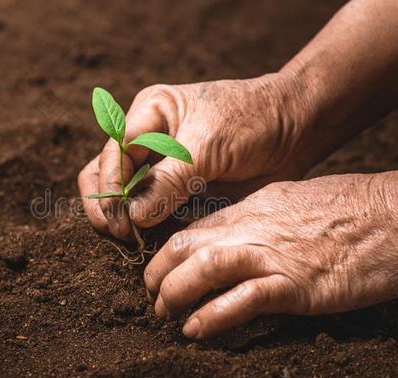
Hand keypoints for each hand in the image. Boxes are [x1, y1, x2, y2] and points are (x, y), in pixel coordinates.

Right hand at [78, 74, 313, 238]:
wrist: (294, 131)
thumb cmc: (252, 122)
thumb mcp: (208, 145)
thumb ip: (169, 179)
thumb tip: (133, 215)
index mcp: (149, 114)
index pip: (112, 152)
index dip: (112, 187)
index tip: (124, 217)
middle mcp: (147, 140)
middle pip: (103, 173)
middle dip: (106, 205)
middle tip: (123, 234)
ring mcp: (160, 168)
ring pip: (120, 195)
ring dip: (119, 219)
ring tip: (133, 241)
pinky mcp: (176, 192)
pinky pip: (149, 212)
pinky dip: (143, 228)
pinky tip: (150, 242)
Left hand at [144, 170, 397, 338]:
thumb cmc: (355, 209)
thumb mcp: (295, 201)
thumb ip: (265, 218)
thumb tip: (245, 237)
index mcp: (254, 207)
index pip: (196, 226)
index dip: (171, 251)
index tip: (163, 269)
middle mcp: (253, 226)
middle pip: (185, 244)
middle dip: (159, 272)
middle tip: (154, 295)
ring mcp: (272, 253)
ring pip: (203, 267)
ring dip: (175, 293)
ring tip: (165, 313)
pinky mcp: (295, 283)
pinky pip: (242, 299)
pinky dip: (212, 316)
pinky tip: (196, 329)